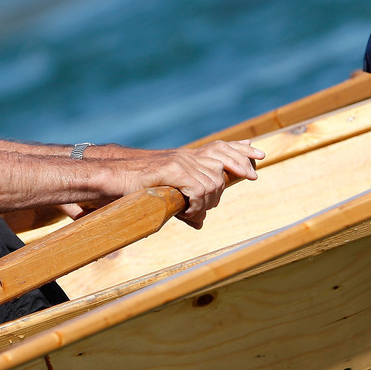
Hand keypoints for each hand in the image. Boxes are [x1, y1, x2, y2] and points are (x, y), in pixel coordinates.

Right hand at [122, 140, 262, 228]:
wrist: (111, 179)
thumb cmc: (134, 188)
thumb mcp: (167, 195)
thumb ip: (186, 204)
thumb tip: (200, 222)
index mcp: (186, 157)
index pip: (221, 148)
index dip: (241, 151)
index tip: (259, 156)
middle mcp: (186, 156)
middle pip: (224, 163)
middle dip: (234, 178)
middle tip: (231, 191)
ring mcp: (180, 162)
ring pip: (213, 181)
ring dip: (208, 201)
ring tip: (194, 211)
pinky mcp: (172, 171)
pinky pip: (198, 189)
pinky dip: (197, 205)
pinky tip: (187, 212)